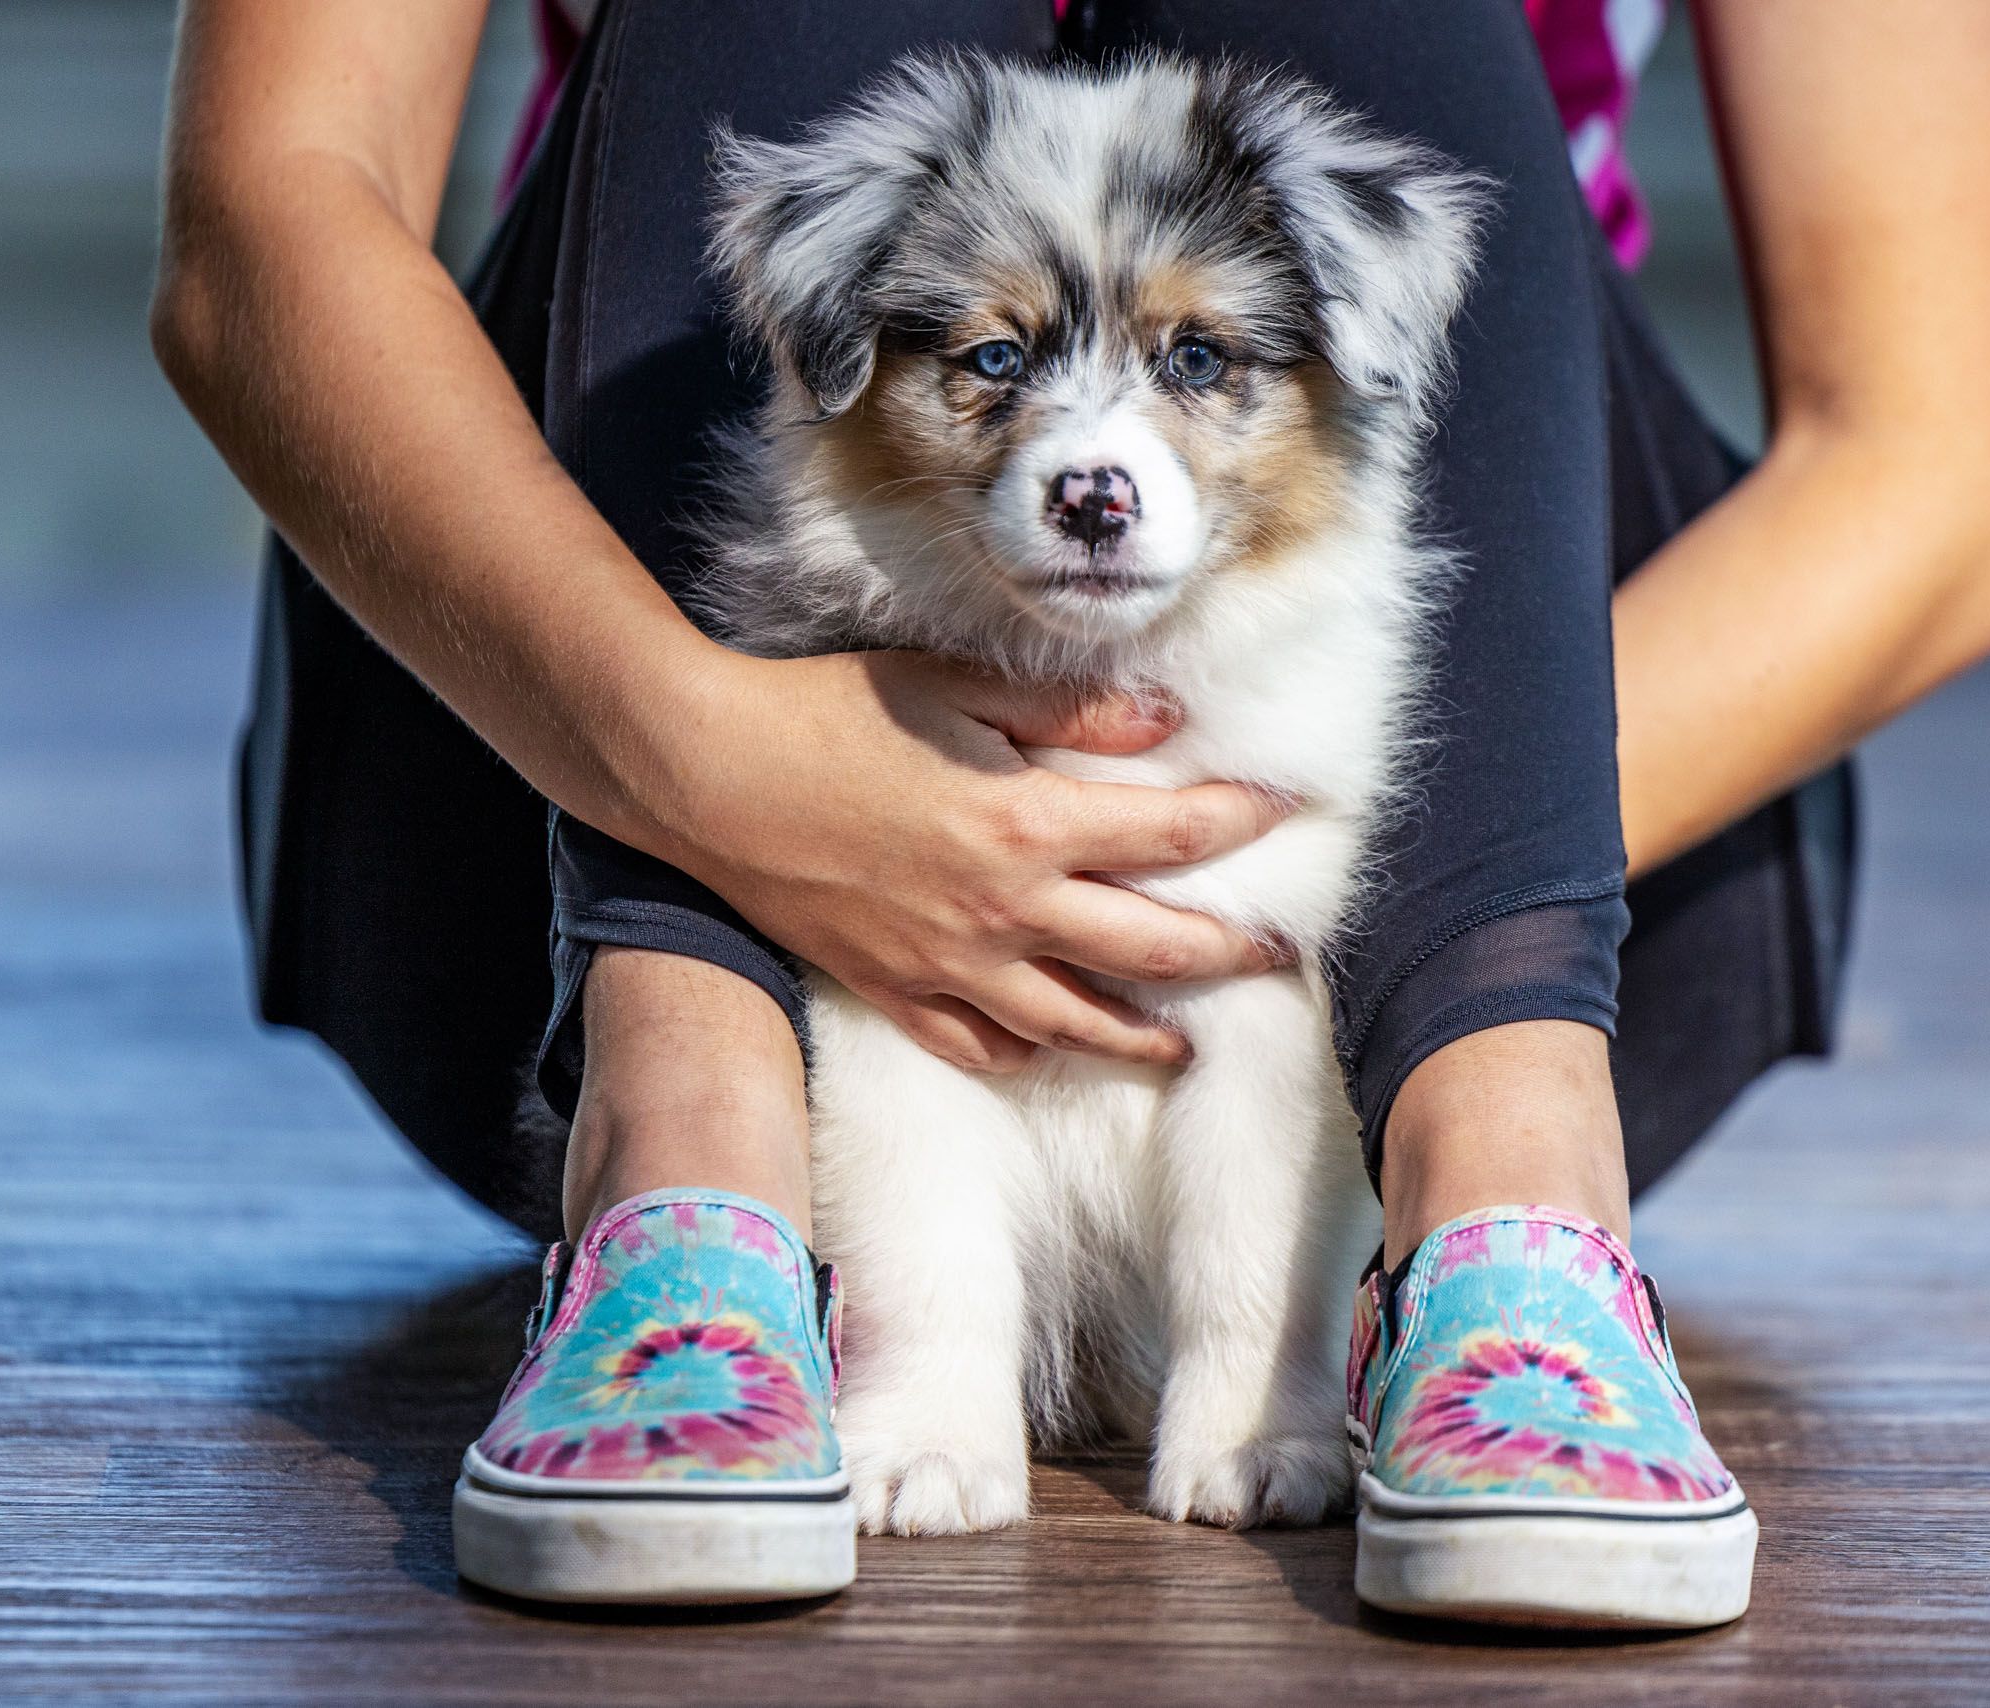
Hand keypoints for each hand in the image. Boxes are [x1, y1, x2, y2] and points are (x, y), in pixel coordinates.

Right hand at [633, 648, 1288, 1072]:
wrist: (705, 776)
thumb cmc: (824, 711)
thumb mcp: (953, 686)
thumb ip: (1066, 708)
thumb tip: (1162, 717)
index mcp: (1027, 823)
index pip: (1173, 834)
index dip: (1241, 820)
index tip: (1284, 811)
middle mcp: (1004, 910)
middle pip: (1151, 947)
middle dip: (1228, 953)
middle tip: (1277, 956)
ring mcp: (950, 964)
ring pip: (1077, 1023)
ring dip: (1144, 1036)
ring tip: (1187, 1043)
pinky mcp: (896, 991)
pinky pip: (980, 1046)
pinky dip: (1026, 1053)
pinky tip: (1052, 1048)